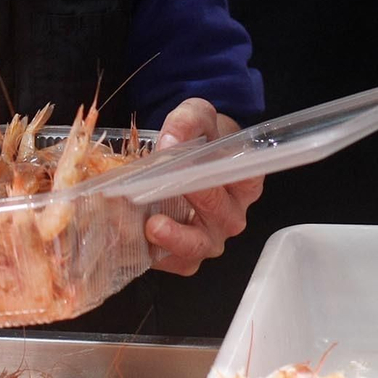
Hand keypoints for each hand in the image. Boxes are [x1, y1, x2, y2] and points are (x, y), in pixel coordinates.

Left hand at [145, 98, 262, 275]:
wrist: (183, 153)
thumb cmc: (199, 136)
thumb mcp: (195, 115)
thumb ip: (187, 121)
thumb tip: (169, 144)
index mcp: (244, 180)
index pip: (239, 182)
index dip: (215, 178)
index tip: (188, 172)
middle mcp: (232, 214)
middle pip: (217, 217)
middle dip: (191, 204)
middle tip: (163, 195)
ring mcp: (210, 237)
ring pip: (197, 248)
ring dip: (172, 240)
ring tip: (150, 226)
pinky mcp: (185, 255)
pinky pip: (175, 263)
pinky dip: (155, 253)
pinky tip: (134, 237)